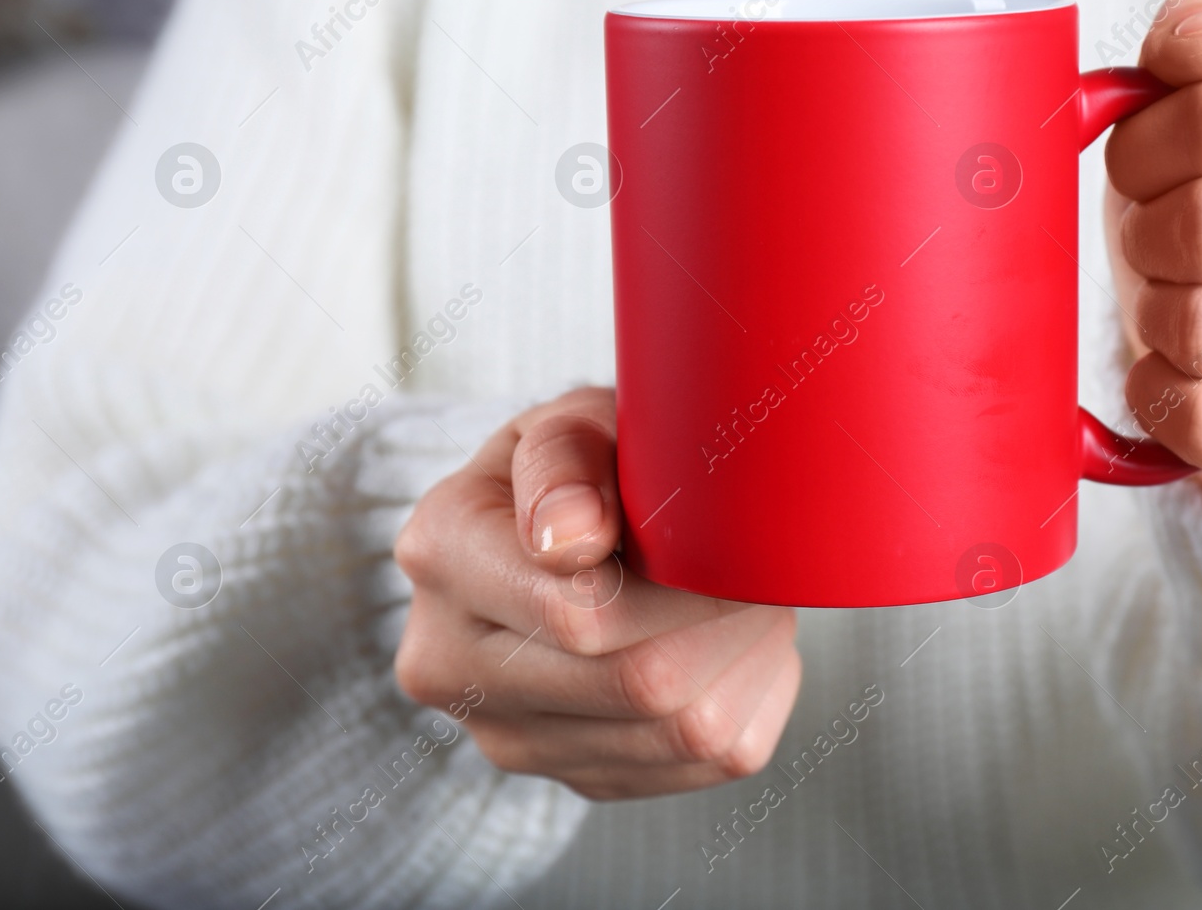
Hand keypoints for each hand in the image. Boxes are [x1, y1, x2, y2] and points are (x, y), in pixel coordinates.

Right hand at [393, 387, 800, 799]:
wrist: (564, 531)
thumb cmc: (580, 466)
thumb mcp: (574, 422)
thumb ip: (566, 459)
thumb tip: (575, 537)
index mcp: (441, 555)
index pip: (584, 611)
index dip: (689, 580)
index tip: (733, 538)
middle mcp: (450, 664)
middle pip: (643, 683)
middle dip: (730, 621)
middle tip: (760, 565)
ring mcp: (511, 738)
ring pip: (686, 734)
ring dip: (750, 658)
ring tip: (748, 596)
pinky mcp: (578, 778)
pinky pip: (711, 761)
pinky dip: (752, 696)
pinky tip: (734, 644)